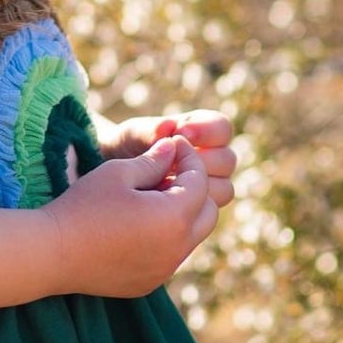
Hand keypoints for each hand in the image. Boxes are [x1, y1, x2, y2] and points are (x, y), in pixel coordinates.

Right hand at [45, 135, 216, 297]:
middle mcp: (178, 249)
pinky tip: (136, 222)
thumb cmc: (83, 206)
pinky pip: (171, 255)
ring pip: (191, 236)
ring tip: (151, 194)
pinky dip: (165, 236)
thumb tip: (174, 149)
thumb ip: (153, 160)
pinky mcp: (150, 282)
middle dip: (196, 187)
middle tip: (168, 170)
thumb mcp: (118, 172)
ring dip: (181, 213)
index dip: (190, 157)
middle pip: (208, 212)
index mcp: (174, 218)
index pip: (200, 182)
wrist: (52, 253)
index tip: (174, 143)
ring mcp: (165, 270)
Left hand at [95, 107, 236, 207]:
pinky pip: (208, 214)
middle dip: (201, 160)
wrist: (115, 180)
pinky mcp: (202, 213)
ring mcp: (211, 188)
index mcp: (203, 133)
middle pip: (227, 160)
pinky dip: (188, 206)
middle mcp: (214, 161)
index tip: (180, 134)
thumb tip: (166, 128)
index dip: (207, 131)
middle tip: (174, 164)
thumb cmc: (127, 150)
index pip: (222, 128)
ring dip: (198, 185)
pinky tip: (162, 201)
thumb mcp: (131, 137)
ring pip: (224, 190)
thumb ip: (147, 131)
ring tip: (165, 183)